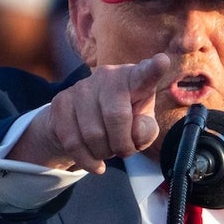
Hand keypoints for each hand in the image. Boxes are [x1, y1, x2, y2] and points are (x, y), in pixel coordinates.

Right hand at [10, 53, 171, 172]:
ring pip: (93, 134)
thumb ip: (146, 130)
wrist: (83, 121)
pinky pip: (73, 142)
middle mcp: (107, 76)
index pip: (145, 75)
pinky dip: (86, 160)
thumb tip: (135, 133)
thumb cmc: (124, 121)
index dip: (154, 69)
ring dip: (103, 152)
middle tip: (123, 150)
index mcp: (134, 78)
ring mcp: (81, 87)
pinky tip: (94, 161)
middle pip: (116, 117)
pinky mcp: (61, 103)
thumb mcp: (142, 126)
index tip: (162, 62)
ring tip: (107, 149)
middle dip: (122, 144)